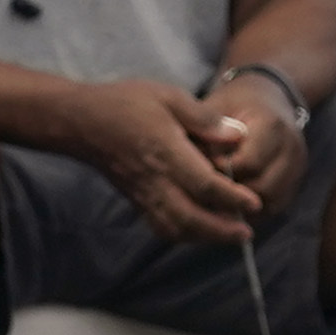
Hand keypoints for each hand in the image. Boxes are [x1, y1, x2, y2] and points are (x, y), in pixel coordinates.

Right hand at [63, 79, 263, 248]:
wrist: (81, 122)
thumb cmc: (126, 103)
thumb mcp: (170, 97)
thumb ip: (205, 119)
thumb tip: (238, 136)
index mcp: (166, 152)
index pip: (204, 185)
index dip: (232, 198)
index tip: (254, 203)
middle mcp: (154, 179)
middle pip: (190, 218)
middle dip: (221, 230)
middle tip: (247, 233)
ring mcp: (142, 193)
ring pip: (175, 228)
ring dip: (204, 237)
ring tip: (230, 235)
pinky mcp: (135, 199)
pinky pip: (160, 226)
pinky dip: (183, 235)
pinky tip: (200, 231)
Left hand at [202, 70, 311, 205]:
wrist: (267, 99)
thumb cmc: (234, 104)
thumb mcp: (215, 108)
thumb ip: (204, 135)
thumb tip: (188, 167)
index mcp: (272, 124)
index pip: (248, 163)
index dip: (220, 172)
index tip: (198, 171)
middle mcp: (292, 148)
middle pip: (261, 187)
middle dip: (230, 194)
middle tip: (204, 191)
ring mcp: (297, 168)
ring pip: (268, 203)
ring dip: (241, 206)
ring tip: (215, 199)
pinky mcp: (295, 184)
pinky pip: (272, 208)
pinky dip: (250, 210)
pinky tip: (229, 203)